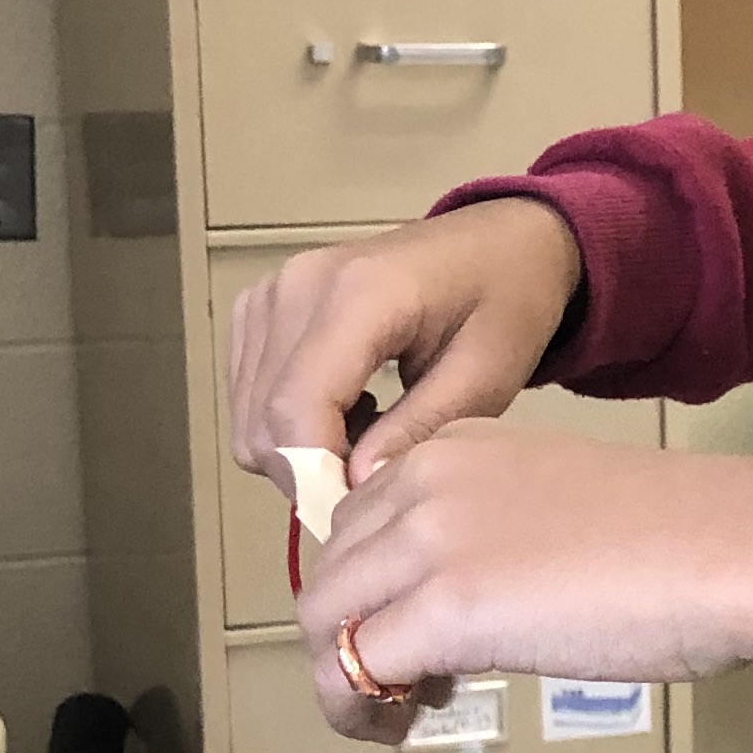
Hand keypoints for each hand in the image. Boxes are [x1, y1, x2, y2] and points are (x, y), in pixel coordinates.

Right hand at [224, 198, 584, 496]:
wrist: (497, 242)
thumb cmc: (504, 302)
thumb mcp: (485, 375)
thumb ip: (418, 430)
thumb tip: (356, 486)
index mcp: (358, 293)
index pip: (296, 408)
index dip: (318, 476)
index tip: (362, 510)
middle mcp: (297, 285)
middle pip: (262, 418)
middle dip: (311, 470)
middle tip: (379, 476)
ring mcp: (270, 291)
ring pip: (248, 413)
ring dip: (300, 447)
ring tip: (373, 431)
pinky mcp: (260, 304)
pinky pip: (248, 391)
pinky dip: (290, 418)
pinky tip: (350, 406)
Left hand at [299, 422, 752, 741]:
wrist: (732, 551)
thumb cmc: (687, 539)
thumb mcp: (567, 505)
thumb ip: (504, 534)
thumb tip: (485, 601)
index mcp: (458, 447)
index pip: (364, 517)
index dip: (378, 583)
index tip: (417, 629)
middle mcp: (425, 481)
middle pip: (334, 568)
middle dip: (355, 632)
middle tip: (412, 685)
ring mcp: (427, 543)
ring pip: (326, 617)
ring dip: (345, 679)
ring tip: (398, 717)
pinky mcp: (442, 612)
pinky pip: (353, 671)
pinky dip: (357, 710)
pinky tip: (399, 729)